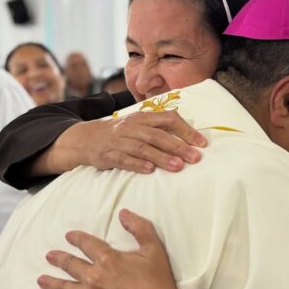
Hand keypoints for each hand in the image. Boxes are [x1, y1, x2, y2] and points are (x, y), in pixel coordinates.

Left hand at [38, 209, 185, 288]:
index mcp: (108, 259)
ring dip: (51, 283)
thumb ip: (140, 228)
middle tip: (50, 256)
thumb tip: (123, 213)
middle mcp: (94, 277)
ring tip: (40, 279)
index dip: (76, 239)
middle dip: (59, 259)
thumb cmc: (158, 282)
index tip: (69, 236)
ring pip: (65, 288)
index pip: (86, 244)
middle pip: (71, 265)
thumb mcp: (154, 250)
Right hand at [42, 111, 207, 174]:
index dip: (187, 130)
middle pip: (158, 135)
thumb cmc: (122, 134)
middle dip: (178, 146)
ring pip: (142, 147)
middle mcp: (132, 127)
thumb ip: (161, 128)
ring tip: (177, 167)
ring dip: (161, 157)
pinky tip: (149, 170)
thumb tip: (191, 138)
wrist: (86, 139)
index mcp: (143, 118)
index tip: (202, 143)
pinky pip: (123, 159)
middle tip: (195, 158)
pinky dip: (137, 164)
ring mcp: (119, 140)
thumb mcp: (140, 125)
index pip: (169, 119)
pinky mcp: (108, 155)